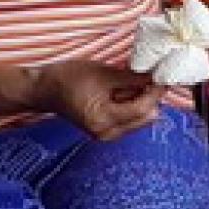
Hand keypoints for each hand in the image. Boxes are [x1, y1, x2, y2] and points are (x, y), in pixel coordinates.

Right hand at [31, 57, 162, 141]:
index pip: (143, 109)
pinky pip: (130, 119)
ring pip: (140, 119)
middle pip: (146, 117)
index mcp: (103, 119)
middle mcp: (107, 133)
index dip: (157, 91)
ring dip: (142, 100)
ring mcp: (106, 134)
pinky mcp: (105, 131)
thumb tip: (156, 76)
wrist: (44, 89)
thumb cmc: (68, 78)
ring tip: (134, 81)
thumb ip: (132, 78)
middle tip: (151, 76)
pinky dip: (132, 105)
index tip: (164, 75)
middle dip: (151, 97)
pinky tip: (125, 90)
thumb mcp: (103, 73)